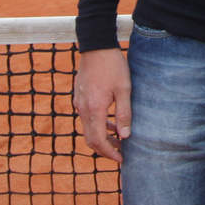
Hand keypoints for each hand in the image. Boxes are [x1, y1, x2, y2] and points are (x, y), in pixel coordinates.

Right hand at [73, 48, 130, 163]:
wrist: (96, 46)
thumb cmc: (112, 66)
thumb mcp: (124, 89)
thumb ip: (124, 114)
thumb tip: (125, 136)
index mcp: (94, 109)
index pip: (98, 140)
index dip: (109, 153)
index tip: (121, 158)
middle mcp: (83, 109)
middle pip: (90, 139)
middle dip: (105, 149)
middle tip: (120, 153)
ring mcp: (79, 103)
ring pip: (88, 129)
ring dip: (101, 137)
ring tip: (118, 140)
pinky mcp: (79, 97)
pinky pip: (86, 118)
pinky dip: (97, 126)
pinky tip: (110, 123)